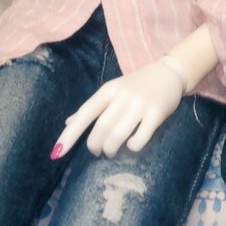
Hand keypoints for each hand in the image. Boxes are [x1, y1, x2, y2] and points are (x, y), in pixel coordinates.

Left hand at [50, 61, 183, 158]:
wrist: (168, 73)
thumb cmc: (136, 85)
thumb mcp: (112, 90)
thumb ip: (92, 107)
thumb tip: (69, 122)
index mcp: (108, 90)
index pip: (84, 114)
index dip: (69, 134)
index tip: (57, 153)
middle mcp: (122, 96)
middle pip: (100, 128)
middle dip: (94, 146)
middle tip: (97, 152)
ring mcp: (140, 104)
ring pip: (117, 136)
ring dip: (111, 149)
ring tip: (111, 151)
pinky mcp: (156, 113)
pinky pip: (139, 138)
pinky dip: (132, 147)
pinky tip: (132, 145)